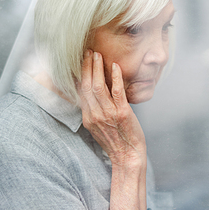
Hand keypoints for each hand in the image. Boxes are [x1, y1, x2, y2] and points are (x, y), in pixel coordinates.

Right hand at [78, 50, 145, 164]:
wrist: (128, 156)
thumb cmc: (116, 142)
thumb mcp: (98, 128)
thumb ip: (94, 112)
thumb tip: (93, 96)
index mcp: (88, 118)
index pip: (81, 92)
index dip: (80, 74)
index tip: (81, 61)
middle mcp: (95, 115)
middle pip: (87, 86)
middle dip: (87, 67)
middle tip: (88, 52)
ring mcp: (108, 114)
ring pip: (99, 87)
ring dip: (97, 68)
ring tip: (97, 55)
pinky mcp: (123, 113)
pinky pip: (117, 92)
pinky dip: (115, 77)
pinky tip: (115, 66)